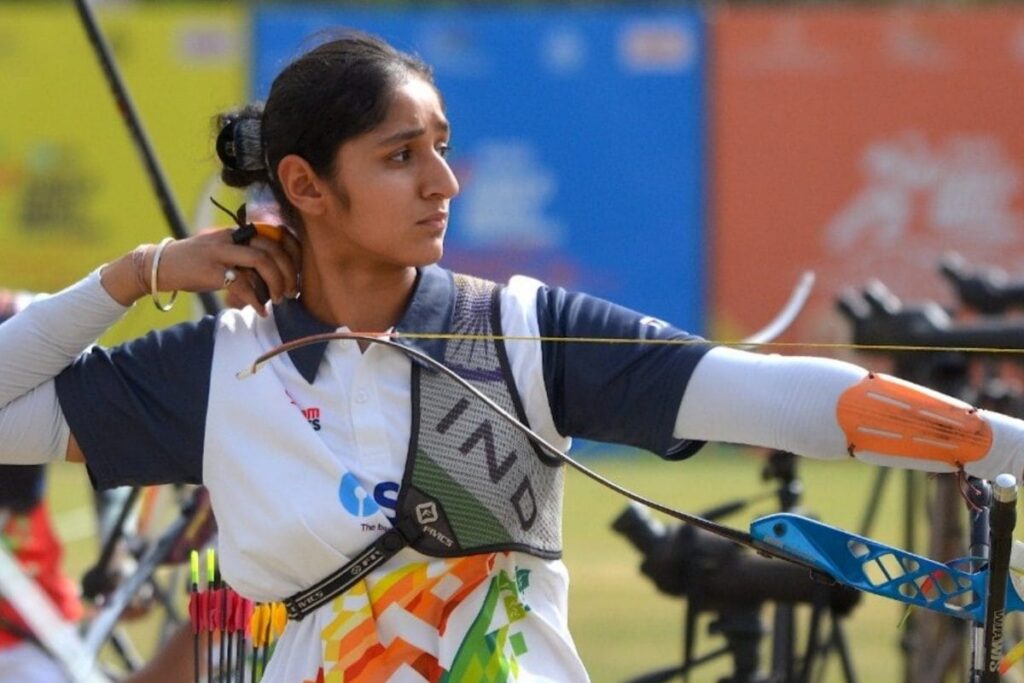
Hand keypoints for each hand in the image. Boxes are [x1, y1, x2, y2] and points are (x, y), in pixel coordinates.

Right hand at [161, 227, 301, 314]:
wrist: (161, 265)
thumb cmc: (198, 263)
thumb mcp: (225, 253)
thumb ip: (248, 258)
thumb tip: (278, 275)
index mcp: (238, 231)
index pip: (276, 233)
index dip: (294, 251)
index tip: (301, 271)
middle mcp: (232, 237)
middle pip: (273, 248)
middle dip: (289, 272)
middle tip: (291, 292)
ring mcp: (221, 252)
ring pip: (261, 260)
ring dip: (275, 283)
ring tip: (277, 300)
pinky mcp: (211, 270)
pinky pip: (241, 284)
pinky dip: (255, 300)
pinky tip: (260, 311)